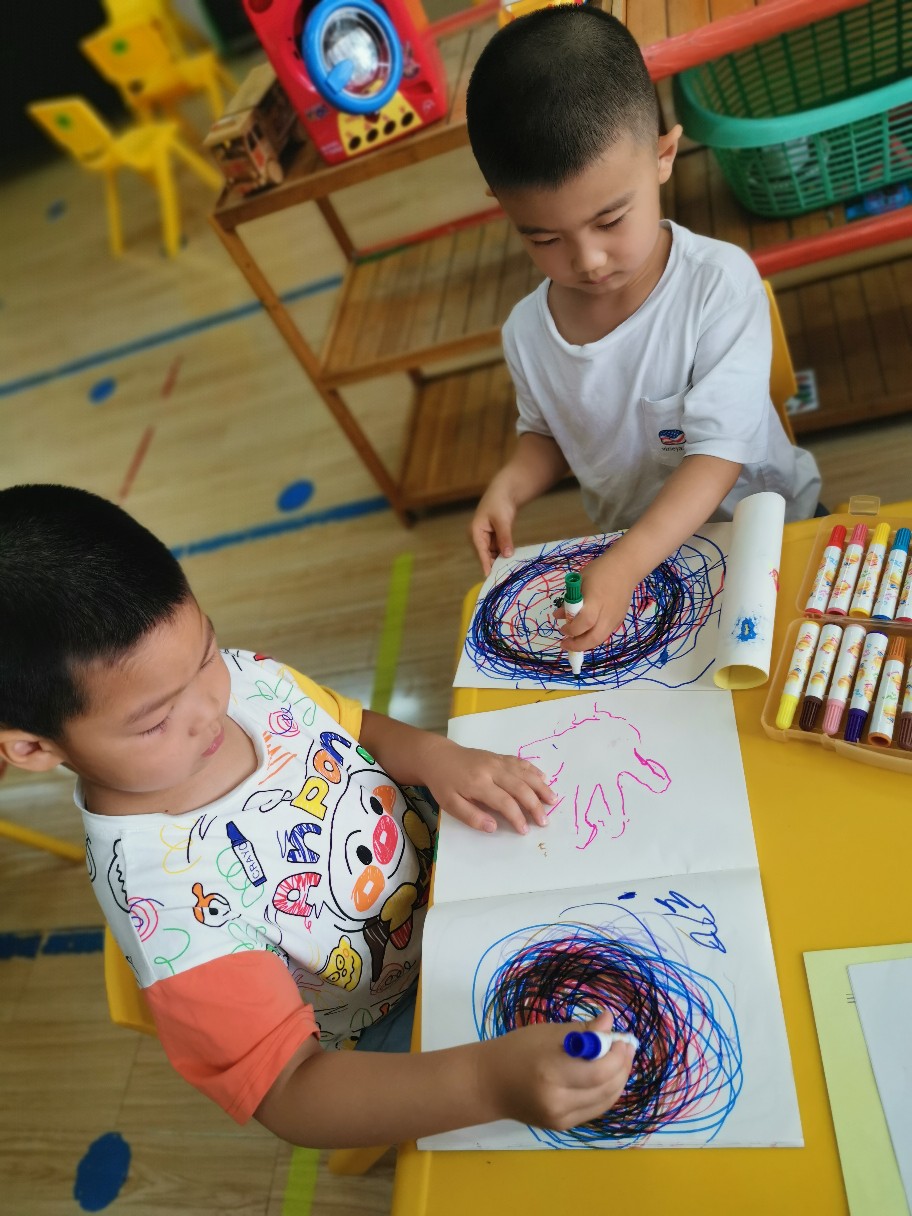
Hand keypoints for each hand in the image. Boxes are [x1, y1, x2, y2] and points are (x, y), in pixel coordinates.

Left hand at [420, 736, 554, 833]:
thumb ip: (471, 817)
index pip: (504, 802)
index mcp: (478, 783)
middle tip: (544, 820)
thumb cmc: (443, 783)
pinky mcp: (499, 756)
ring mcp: (497, 761)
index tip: (525, 830)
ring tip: (553, 800)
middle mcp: (491, 770)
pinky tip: (543, 778)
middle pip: (520, 787)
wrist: (437, 756)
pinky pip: (520, 762)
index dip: (517, 817)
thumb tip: (493, 827)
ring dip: (540, 786)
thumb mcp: (450, 804)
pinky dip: (533, 770)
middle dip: (534, 805)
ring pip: (524, 773)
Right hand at [470, 486, 516, 575]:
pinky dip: (504, 555)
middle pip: (485, 555)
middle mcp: (478, 537)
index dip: (485, 564)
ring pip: (492, 555)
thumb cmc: (500, 503)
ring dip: (500, 561)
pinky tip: (512, 561)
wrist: (505, 492)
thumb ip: (505, 538)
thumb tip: (507, 555)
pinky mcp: (493, 539)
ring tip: (510, 571)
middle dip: (494, 564)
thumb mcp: (503, 521)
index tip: (489, 576)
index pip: (480, 551)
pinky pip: (498, 551)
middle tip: (504, 576)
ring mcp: (486, 539)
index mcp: (475, 532)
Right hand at [483, 1010, 634, 1129]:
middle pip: (605, 1088)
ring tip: (620, 1059)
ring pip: (605, 1101)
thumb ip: (582, 1032)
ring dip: (618, 1080)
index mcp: (551, 1072)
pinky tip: (606, 1076)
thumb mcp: (548, 1033)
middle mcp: (557, 1100)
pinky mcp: (562, 1127)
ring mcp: (560, 1118)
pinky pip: (594, 1109)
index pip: (598, 1071)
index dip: (617, 1055)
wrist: (490, 1083)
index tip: (622, 1038)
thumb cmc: (517, 1050)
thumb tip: (609, 1022)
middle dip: (622, 1066)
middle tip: (626, 1047)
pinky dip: (605, 1092)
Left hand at [561, 550, 639, 652]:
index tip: (562, 628)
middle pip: (594, 638)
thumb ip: (569, 600)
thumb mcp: (579, 582)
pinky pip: (605, 634)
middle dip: (577, 645)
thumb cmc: (599, 572)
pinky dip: (593, 637)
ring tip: (573, 640)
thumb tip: (558, 616)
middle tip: (565, 644)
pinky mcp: (619, 620)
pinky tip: (585, 633)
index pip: (585, 622)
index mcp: (596, 600)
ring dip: (585, 644)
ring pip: (600, 639)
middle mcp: (607, 613)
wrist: (625, 568)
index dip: (572, 629)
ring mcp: (615, 618)